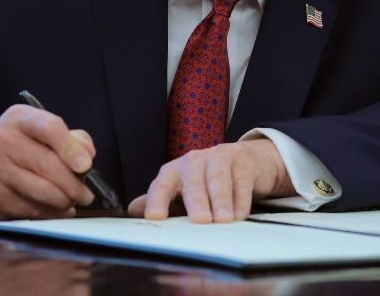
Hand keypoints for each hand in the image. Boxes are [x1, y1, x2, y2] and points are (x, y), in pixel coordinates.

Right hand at [0, 104, 96, 219]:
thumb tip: (87, 157)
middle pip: (47, 164)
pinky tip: (54, 208)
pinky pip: (32, 210)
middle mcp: (2, 141)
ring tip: (72, 199)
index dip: (71, 148)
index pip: (49, 128)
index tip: (86, 165)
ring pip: (42, 192)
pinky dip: (50, 213)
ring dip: (65, 201)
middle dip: (74, 184)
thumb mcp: (44, 132)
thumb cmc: (22, 149)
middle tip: (87, 193)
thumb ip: (73, 139)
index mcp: (19, 119)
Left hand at [127, 139, 295, 222]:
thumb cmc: (208, 179)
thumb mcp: (183, 189)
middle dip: (196, 200)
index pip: (162, 184)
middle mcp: (195, 161)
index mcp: (175, 170)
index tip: (154, 216)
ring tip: (222, 220)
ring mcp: (220, 158)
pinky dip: (240, 199)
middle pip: (193, 180)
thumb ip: (162, 199)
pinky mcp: (243, 161)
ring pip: (218, 178)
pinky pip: (241, 180)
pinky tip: (239, 215)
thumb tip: (133, 211)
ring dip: (221, 200)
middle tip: (199, 221)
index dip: (157, 199)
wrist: (246, 160)